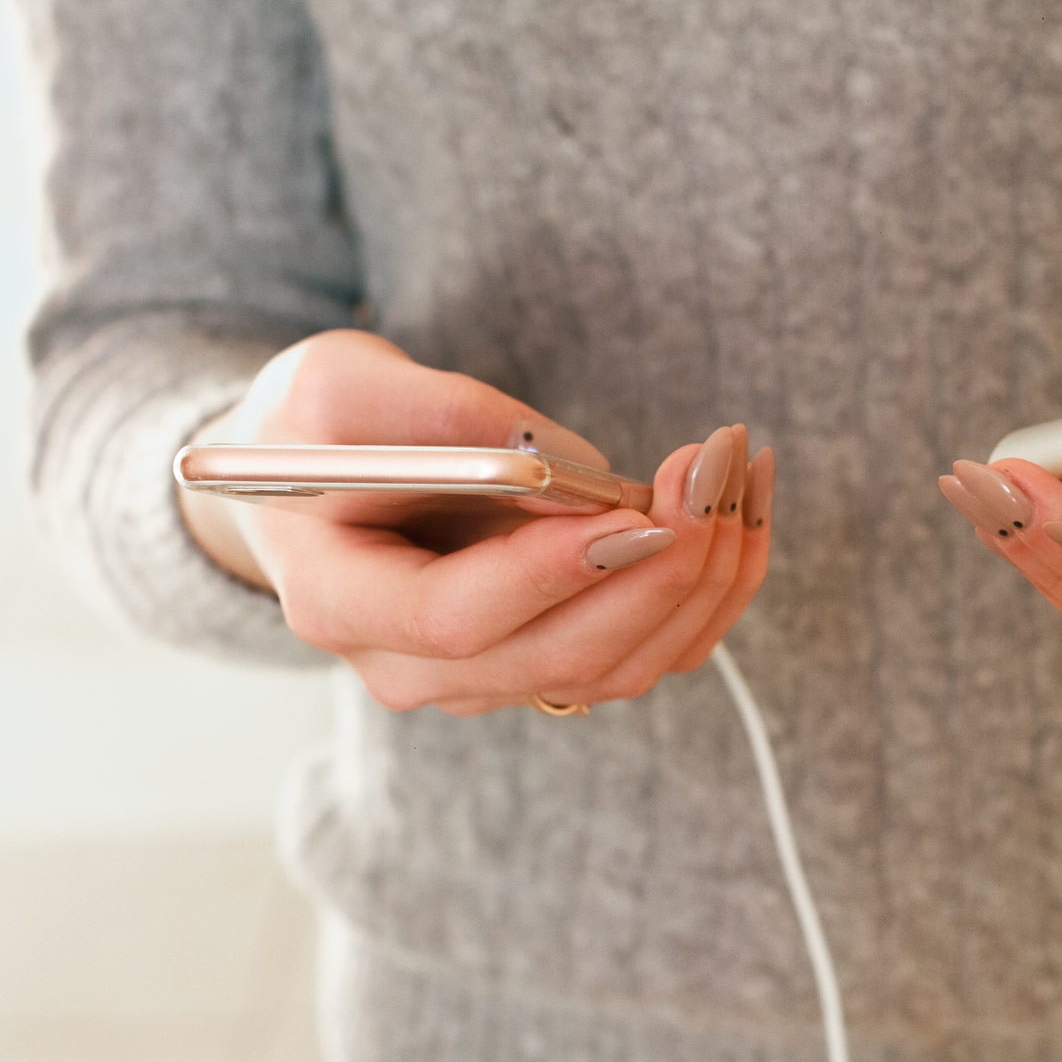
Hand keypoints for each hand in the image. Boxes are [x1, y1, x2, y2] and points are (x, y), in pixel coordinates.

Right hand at [181, 330, 772, 714]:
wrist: (317, 477)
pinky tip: (744, 507)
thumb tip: (566, 464)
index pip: (452, 620)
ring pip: (620, 666)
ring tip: (741, 470)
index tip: (634, 514)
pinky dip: (711, 588)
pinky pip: (648, 652)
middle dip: (659, 568)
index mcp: (339, 601)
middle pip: (557, 658)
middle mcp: (411, 667)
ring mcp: (484, 680)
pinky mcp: (546, 663)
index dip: (549, 573)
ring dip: (703, 576)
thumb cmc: (317, 424)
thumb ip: (442, 416)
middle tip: (716, 469)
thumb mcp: (341, 382)